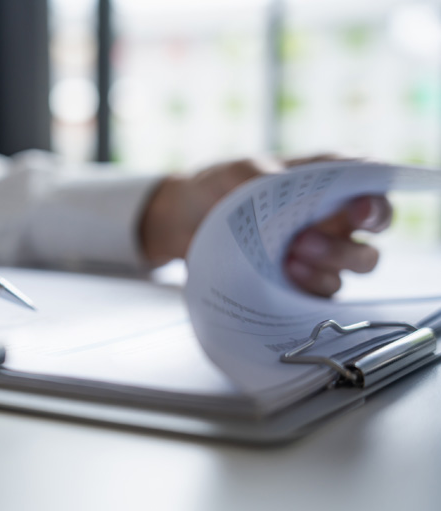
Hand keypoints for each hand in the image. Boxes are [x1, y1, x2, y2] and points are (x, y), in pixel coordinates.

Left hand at [139, 155, 391, 295]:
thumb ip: (256, 173)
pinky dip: (313, 287)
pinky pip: (326, 292)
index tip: (358, 211)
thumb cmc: (217, 187)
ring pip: (357, 264)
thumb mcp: (232, 172)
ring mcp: (321, 250)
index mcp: (326, 180)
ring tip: (290, 259)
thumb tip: (278, 182)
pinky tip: (286, 278)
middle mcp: (332, 214)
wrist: (183, 221)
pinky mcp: (302, 281)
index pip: (371, 185)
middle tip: (305, 240)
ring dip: (331, 265)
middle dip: (348, 241)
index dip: (374, 200)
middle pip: (373, 232)